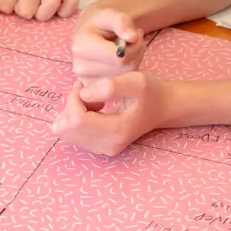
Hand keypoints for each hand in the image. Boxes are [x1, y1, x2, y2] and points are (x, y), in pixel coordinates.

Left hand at [50, 71, 168, 155]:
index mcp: (116, 130)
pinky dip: (77, 120)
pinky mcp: (100, 148)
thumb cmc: (150, 92)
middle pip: (67, 129)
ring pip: (67, 133)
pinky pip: (73, 135)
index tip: (84, 84)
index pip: (76, 120)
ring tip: (93, 101)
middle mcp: (107, 145)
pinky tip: (94, 110)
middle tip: (88, 92)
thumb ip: (110, 86)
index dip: (73, 99)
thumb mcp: (136, 81)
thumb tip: (83, 94)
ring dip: (73, 112)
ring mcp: (103, 149)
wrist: (163, 108)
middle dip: (71, 106)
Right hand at [72, 7, 145, 78]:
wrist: (89, 32)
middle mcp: (80, 67)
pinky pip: (120, 85)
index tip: (135, 35)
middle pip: (123, 69)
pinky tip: (122, 61)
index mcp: (82, 47)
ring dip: (133, 62)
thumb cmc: (101, 23)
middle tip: (134, 40)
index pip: (120, 57)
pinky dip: (126, 74)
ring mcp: (85, 81)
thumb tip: (132, 37)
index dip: (134, 46)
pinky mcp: (93, 89)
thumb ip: (122, 22)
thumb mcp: (111, 15)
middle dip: (136, 54)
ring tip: (128, 48)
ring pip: (125, 78)